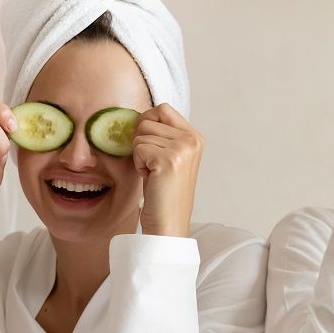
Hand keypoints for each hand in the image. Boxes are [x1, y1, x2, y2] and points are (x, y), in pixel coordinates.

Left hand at [132, 103, 201, 237]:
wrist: (168, 223)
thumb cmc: (164, 192)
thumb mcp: (171, 157)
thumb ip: (164, 135)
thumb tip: (141, 116)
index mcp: (195, 137)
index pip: (162, 109)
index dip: (147, 125)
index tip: (151, 148)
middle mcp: (192, 139)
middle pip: (148, 119)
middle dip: (142, 142)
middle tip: (153, 165)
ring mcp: (182, 149)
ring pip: (141, 135)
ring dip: (140, 155)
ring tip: (154, 174)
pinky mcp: (168, 160)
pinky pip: (138, 148)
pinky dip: (138, 165)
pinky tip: (151, 179)